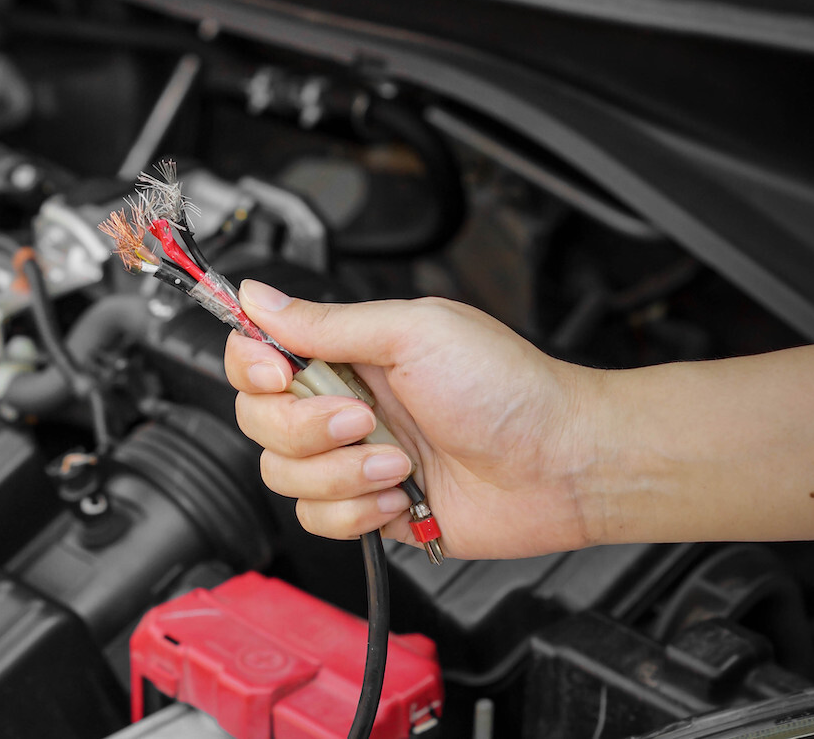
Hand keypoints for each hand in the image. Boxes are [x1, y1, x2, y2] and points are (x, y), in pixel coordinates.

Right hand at [225, 280, 601, 559]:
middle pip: (259, 420)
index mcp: (347, 352)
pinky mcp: (368, 508)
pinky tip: (403, 497)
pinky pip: (318, 519)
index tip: (279, 373)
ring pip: (283, 475)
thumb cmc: (508, 389)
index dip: (253, 367)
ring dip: (341, 473)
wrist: (560, 464)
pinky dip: (358, 511)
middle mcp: (341, 402)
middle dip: (304, 428)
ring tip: (399, 463)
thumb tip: (258, 295)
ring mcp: (352, 458)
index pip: (257, 356)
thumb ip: (327, 321)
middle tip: (362, 419)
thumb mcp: (414, 332)